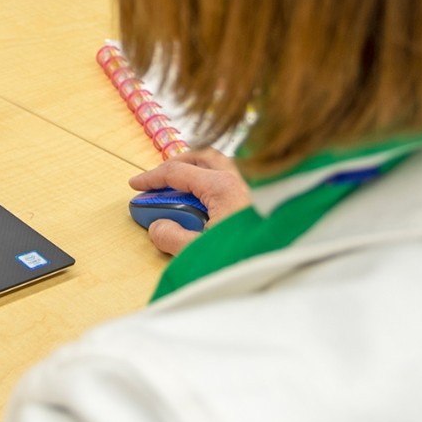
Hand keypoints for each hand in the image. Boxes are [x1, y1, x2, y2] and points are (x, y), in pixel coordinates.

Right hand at [129, 148, 250, 255]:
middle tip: (158, 179)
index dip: (152, 178)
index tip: (136, 185)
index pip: (178, 172)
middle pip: (201, 157)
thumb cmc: (249, 257)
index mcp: (222, 188)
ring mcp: (253, 186)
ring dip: (198, 168)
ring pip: (220, 164)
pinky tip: (211, 199)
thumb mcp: (199, 251)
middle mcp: (240, 179)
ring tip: (183, 185)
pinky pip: (235, 177)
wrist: (285, 263)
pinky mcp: (262, 198)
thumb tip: (158, 227)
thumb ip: (172, 238)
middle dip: (176, 164)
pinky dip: (216, 179)